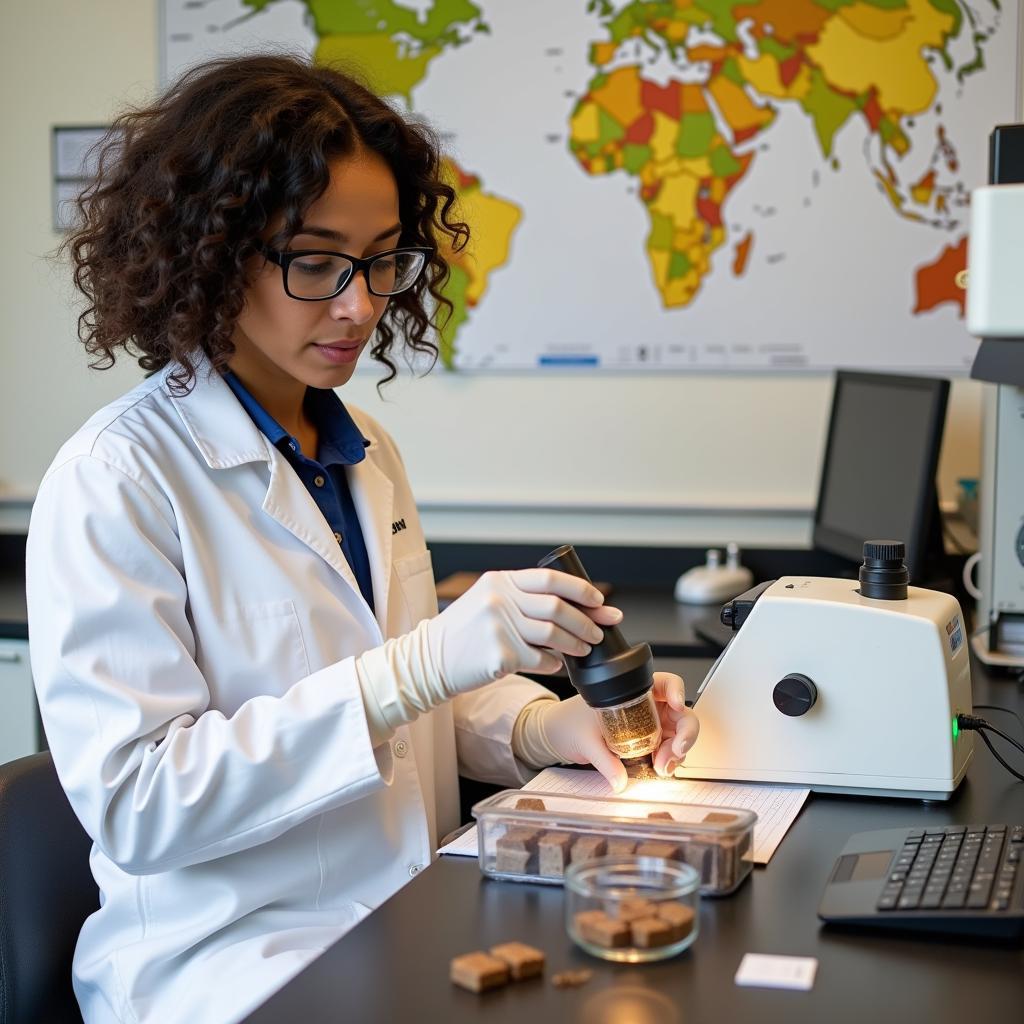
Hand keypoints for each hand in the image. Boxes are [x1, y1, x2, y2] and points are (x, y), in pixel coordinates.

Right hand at [424, 569, 622, 695]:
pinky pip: (541, 660)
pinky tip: (554, 664)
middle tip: (598, 632)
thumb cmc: (463, 631)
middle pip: (558, 608)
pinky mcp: (500, 656)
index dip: (580, 590)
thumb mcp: (486, 599)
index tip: (599, 601)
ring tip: (583, 649)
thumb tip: (572, 604)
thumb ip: (519, 595)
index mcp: (499, 580)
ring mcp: (499, 628)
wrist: (429, 659)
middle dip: (586, 621)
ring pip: (553, 636)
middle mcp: (499, 600)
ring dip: (575, 644)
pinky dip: (553, 664)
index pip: (550, 579)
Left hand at [519, 672, 699, 792]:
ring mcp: (649, 727)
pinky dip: (668, 762)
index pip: (666, 683)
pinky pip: (666, 753)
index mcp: (634, 692)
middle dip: (685, 733)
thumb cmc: (569, 722)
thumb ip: (604, 761)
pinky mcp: (646, 746)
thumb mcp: (586, 739)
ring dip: (676, 753)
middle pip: (681, 714)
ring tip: (661, 767)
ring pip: (677, 736)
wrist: (557, 734)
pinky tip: (660, 770)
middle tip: (675, 751)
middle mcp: (647, 708)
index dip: (677, 690)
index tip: (676, 704)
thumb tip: (619, 780)